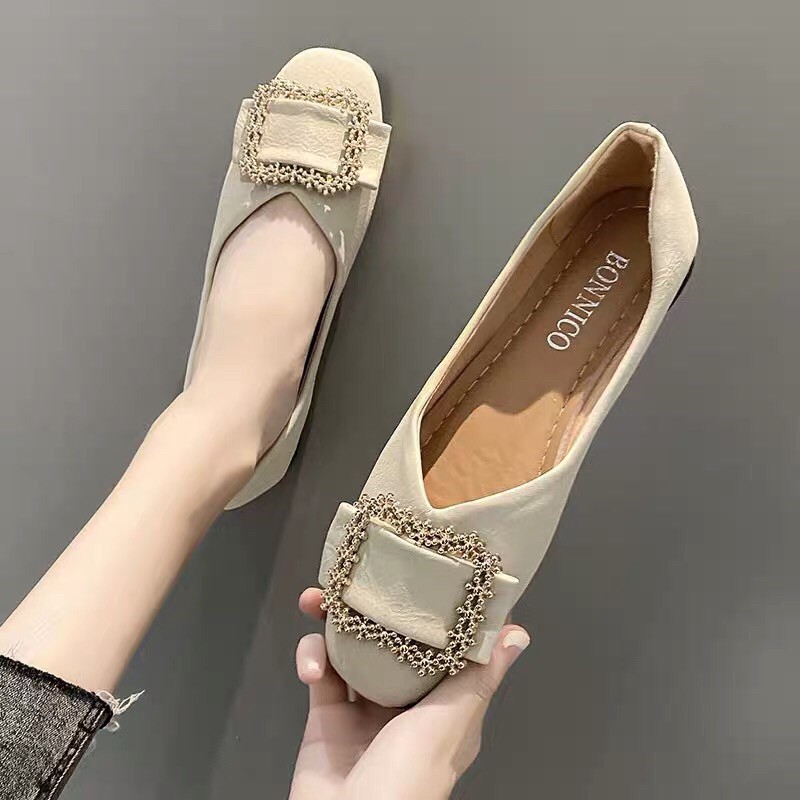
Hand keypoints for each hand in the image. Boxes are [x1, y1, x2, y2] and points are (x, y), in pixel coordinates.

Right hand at [289, 588, 529, 799]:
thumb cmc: (405, 781)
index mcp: (445, 705)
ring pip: (353, 646)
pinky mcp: (327, 715)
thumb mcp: (446, 726)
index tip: (423, 571)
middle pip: (392, 638)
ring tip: (314, 602)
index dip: (434, 608)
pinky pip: (321, 671)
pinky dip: (312, 660)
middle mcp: (408, 701)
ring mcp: (366, 707)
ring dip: (333, 622)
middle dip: (372, 606)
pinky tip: (311, 667)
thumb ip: (476, 679)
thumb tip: (518, 633)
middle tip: (351, 576)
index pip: (445, 644)